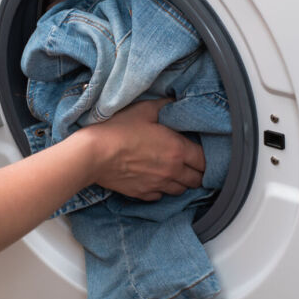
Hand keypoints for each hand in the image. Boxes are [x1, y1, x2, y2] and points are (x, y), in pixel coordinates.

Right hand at [80, 99, 205, 200]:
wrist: (93, 154)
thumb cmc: (118, 130)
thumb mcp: (144, 110)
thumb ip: (165, 106)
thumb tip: (174, 102)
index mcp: (177, 150)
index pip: (205, 161)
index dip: (205, 157)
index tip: (199, 153)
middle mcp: (172, 171)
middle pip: (197, 180)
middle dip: (197, 172)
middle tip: (190, 164)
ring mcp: (158, 185)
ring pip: (180, 191)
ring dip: (181, 182)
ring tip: (174, 172)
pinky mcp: (143, 194)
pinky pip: (160, 196)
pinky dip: (161, 190)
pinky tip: (155, 180)